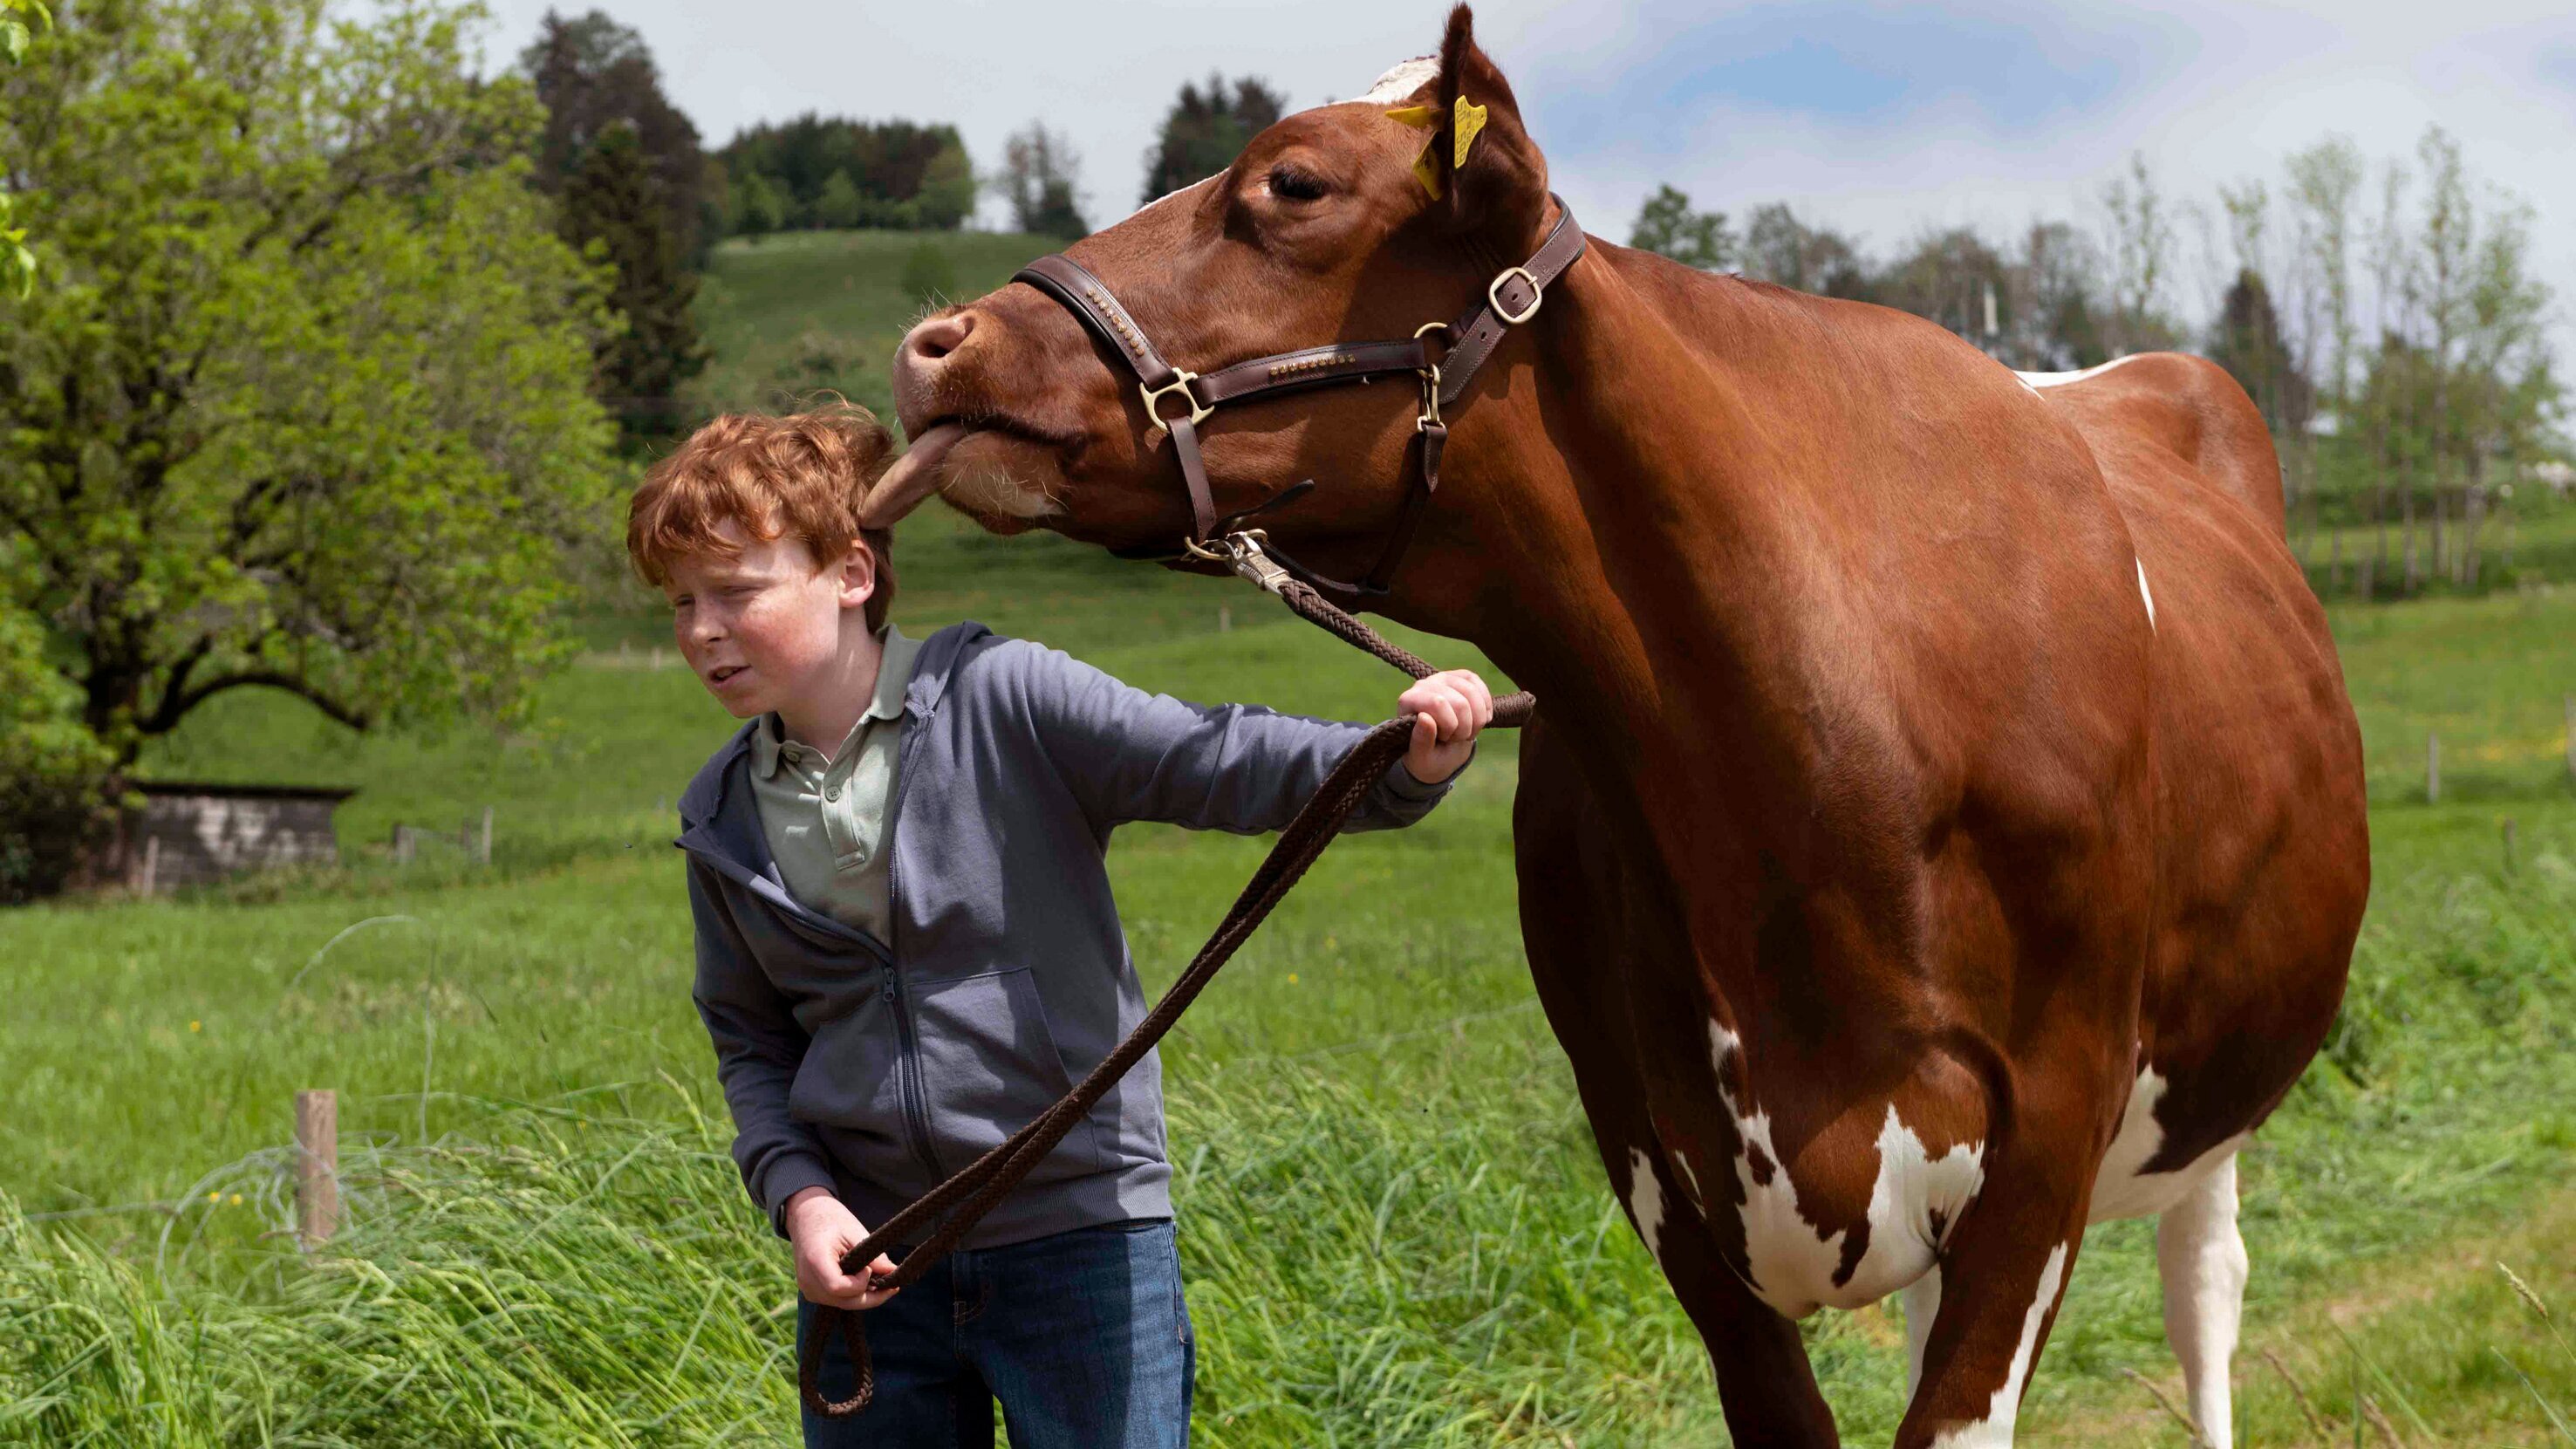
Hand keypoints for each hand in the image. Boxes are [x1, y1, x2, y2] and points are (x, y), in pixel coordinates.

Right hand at [784, 1187, 899, 1309]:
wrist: (806, 1216)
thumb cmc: (831, 1219)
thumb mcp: (854, 1231)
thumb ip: (872, 1256)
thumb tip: (893, 1271)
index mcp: (815, 1261)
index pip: (838, 1287)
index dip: (860, 1282)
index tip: (869, 1267)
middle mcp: (808, 1280)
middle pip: (844, 1301)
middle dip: (871, 1298)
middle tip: (893, 1287)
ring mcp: (807, 1289)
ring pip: (842, 1304)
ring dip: (863, 1297)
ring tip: (880, 1282)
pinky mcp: (811, 1292)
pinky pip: (836, 1300)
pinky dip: (852, 1295)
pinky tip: (865, 1283)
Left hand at [1398, 669, 1492, 783]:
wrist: (1441, 752)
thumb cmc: (1428, 755)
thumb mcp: (1422, 756)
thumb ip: (1421, 740)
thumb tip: (1425, 717)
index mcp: (1408, 701)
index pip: (1439, 703)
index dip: (1450, 726)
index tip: (1444, 739)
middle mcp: (1423, 684)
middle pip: (1460, 702)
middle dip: (1465, 727)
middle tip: (1455, 738)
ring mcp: (1443, 678)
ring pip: (1473, 692)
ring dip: (1476, 719)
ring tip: (1465, 730)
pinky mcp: (1460, 677)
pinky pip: (1480, 685)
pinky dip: (1485, 707)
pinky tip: (1480, 720)